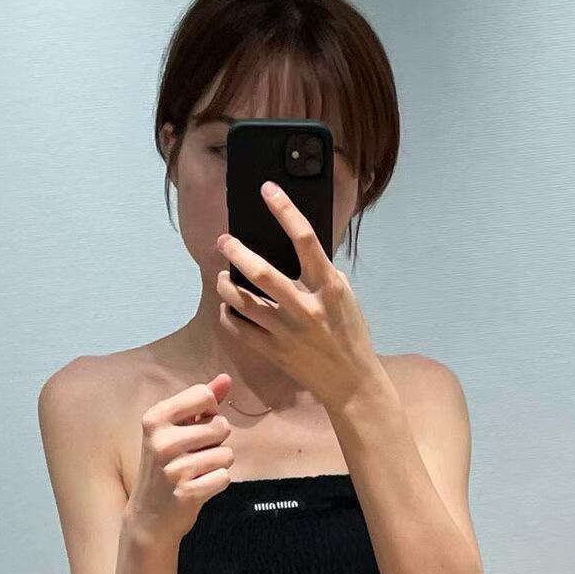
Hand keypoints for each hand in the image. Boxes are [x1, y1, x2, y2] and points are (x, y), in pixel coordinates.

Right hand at [125, 372, 236, 541]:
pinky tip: (198, 487)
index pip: (204, 395)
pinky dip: (217, 483)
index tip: (195, 427)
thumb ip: (201, 403)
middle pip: (221, 425)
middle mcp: (162, 441)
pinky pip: (224, 477)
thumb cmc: (166, 466)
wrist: (149, 516)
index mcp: (155, 419)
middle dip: (217, 441)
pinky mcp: (188, 493)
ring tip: (196, 472)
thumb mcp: (175, 430)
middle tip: (194, 455)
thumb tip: (226, 379)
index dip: (210, 412)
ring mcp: (174, 468)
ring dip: (218, 464)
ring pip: (226, 454)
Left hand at [215, 182, 381, 411]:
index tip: (267, 190)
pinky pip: (240, 329)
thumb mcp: (345, 299)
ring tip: (222, 277)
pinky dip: (228, 315)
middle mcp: (306, 307)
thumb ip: (323, 275)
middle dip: (237, 252)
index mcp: (329, 287)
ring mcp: (288, 331)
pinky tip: (228, 308)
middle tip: (224, 241)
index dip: (284, 210)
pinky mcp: (274, 352)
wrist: (352, 384)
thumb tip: (298, 251)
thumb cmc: (350, 336)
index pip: (305, 239)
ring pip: (243, 302)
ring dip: (226, 286)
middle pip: (262, 273)